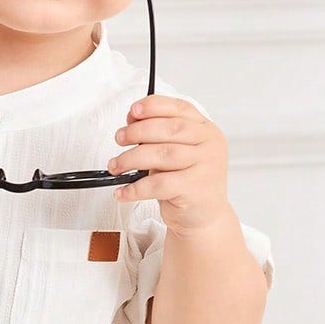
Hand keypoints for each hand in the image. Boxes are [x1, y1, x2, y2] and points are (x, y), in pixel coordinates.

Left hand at [107, 97, 229, 234]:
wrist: (205, 217)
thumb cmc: (187, 183)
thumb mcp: (175, 154)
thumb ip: (158, 136)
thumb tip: (132, 120)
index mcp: (206, 130)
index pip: (180, 108)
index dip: (154, 106)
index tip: (133, 111)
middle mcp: (209, 145)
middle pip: (169, 129)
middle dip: (138, 132)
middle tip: (120, 138)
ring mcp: (205, 166)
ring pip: (162, 155)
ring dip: (131, 159)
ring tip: (115, 166)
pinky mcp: (195, 189)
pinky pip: (158, 184)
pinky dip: (135, 188)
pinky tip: (123, 191)